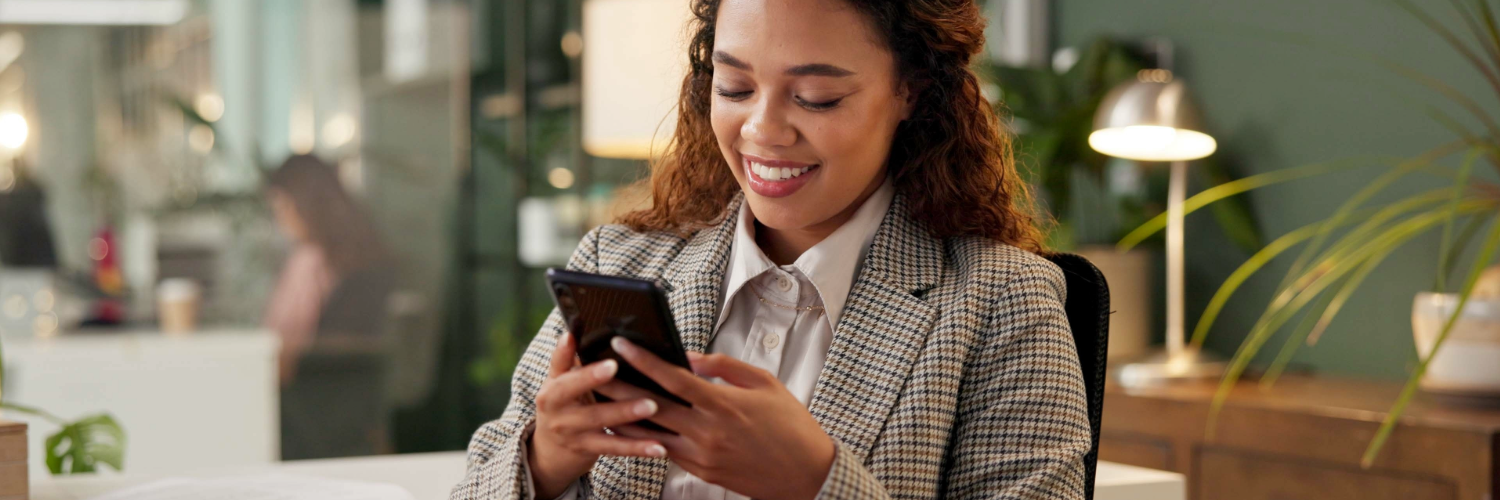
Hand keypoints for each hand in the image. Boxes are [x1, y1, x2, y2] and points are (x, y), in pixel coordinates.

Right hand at [528, 333, 667, 498]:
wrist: (549, 452)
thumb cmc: (564, 405)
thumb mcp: (560, 382)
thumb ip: (570, 358)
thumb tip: (579, 325)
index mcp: (553, 384)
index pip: (559, 364)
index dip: (566, 350)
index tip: (578, 338)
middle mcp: (556, 407)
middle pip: (575, 390)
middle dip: (595, 378)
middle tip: (615, 365)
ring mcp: (570, 430)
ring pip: (599, 420)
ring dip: (626, 413)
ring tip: (652, 405)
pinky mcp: (586, 450)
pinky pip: (614, 447)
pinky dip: (637, 447)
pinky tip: (659, 446)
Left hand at [600, 337, 835, 499]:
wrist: (806, 473)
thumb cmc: (790, 424)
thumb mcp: (763, 383)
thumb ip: (723, 367)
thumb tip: (689, 357)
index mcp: (723, 405)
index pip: (673, 378)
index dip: (644, 360)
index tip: (621, 344)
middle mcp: (707, 432)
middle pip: (651, 406)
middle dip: (620, 387)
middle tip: (595, 371)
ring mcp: (702, 456)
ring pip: (651, 435)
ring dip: (626, 416)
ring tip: (603, 399)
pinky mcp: (702, 472)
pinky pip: (666, 451)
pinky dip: (647, 437)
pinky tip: (633, 425)